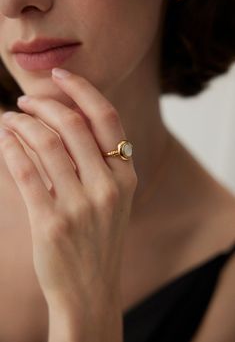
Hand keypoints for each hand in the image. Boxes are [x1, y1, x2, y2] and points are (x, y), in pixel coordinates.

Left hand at [0, 68, 136, 340]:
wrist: (91, 289)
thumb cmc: (99, 238)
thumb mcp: (112, 198)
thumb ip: (96, 160)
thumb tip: (61, 120)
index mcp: (125, 176)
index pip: (106, 118)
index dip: (82, 90)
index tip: (59, 75)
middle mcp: (108, 186)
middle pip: (73, 125)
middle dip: (45, 104)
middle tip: (26, 101)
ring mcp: (81, 206)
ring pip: (46, 144)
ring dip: (22, 124)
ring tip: (10, 119)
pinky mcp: (52, 223)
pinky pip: (25, 172)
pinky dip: (11, 149)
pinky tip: (3, 140)